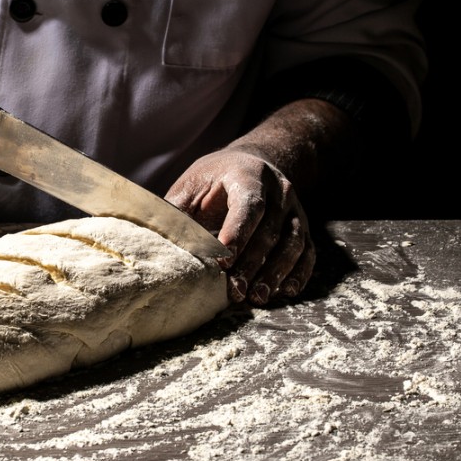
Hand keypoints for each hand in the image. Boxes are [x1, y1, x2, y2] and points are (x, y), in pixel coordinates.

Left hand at [165, 149, 314, 305]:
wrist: (253, 163)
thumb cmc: (214, 178)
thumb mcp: (192, 183)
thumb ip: (178, 209)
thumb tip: (153, 238)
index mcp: (248, 175)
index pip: (249, 205)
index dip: (238, 231)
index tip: (224, 259)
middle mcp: (279, 190)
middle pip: (270, 230)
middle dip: (252, 263)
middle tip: (236, 291)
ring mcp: (295, 209)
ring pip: (292, 244)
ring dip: (275, 273)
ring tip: (258, 297)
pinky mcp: (304, 227)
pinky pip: (307, 252)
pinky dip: (298, 273)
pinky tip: (284, 292)